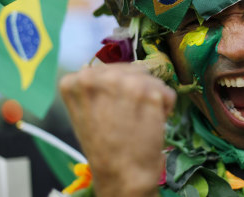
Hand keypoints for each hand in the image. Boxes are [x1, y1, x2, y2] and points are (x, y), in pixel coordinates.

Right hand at [60, 63, 175, 196]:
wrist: (121, 175)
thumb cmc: (104, 147)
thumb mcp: (85, 111)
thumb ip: (95, 87)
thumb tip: (115, 70)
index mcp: (76, 81)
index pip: (109, 69)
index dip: (117, 88)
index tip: (112, 108)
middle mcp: (100, 77)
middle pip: (132, 70)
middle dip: (137, 90)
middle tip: (128, 116)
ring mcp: (126, 84)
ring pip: (151, 79)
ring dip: (151, 98)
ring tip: (139, 120)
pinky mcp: (150, 94)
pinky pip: (166, 92)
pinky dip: (165, 106)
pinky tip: (151, 123)